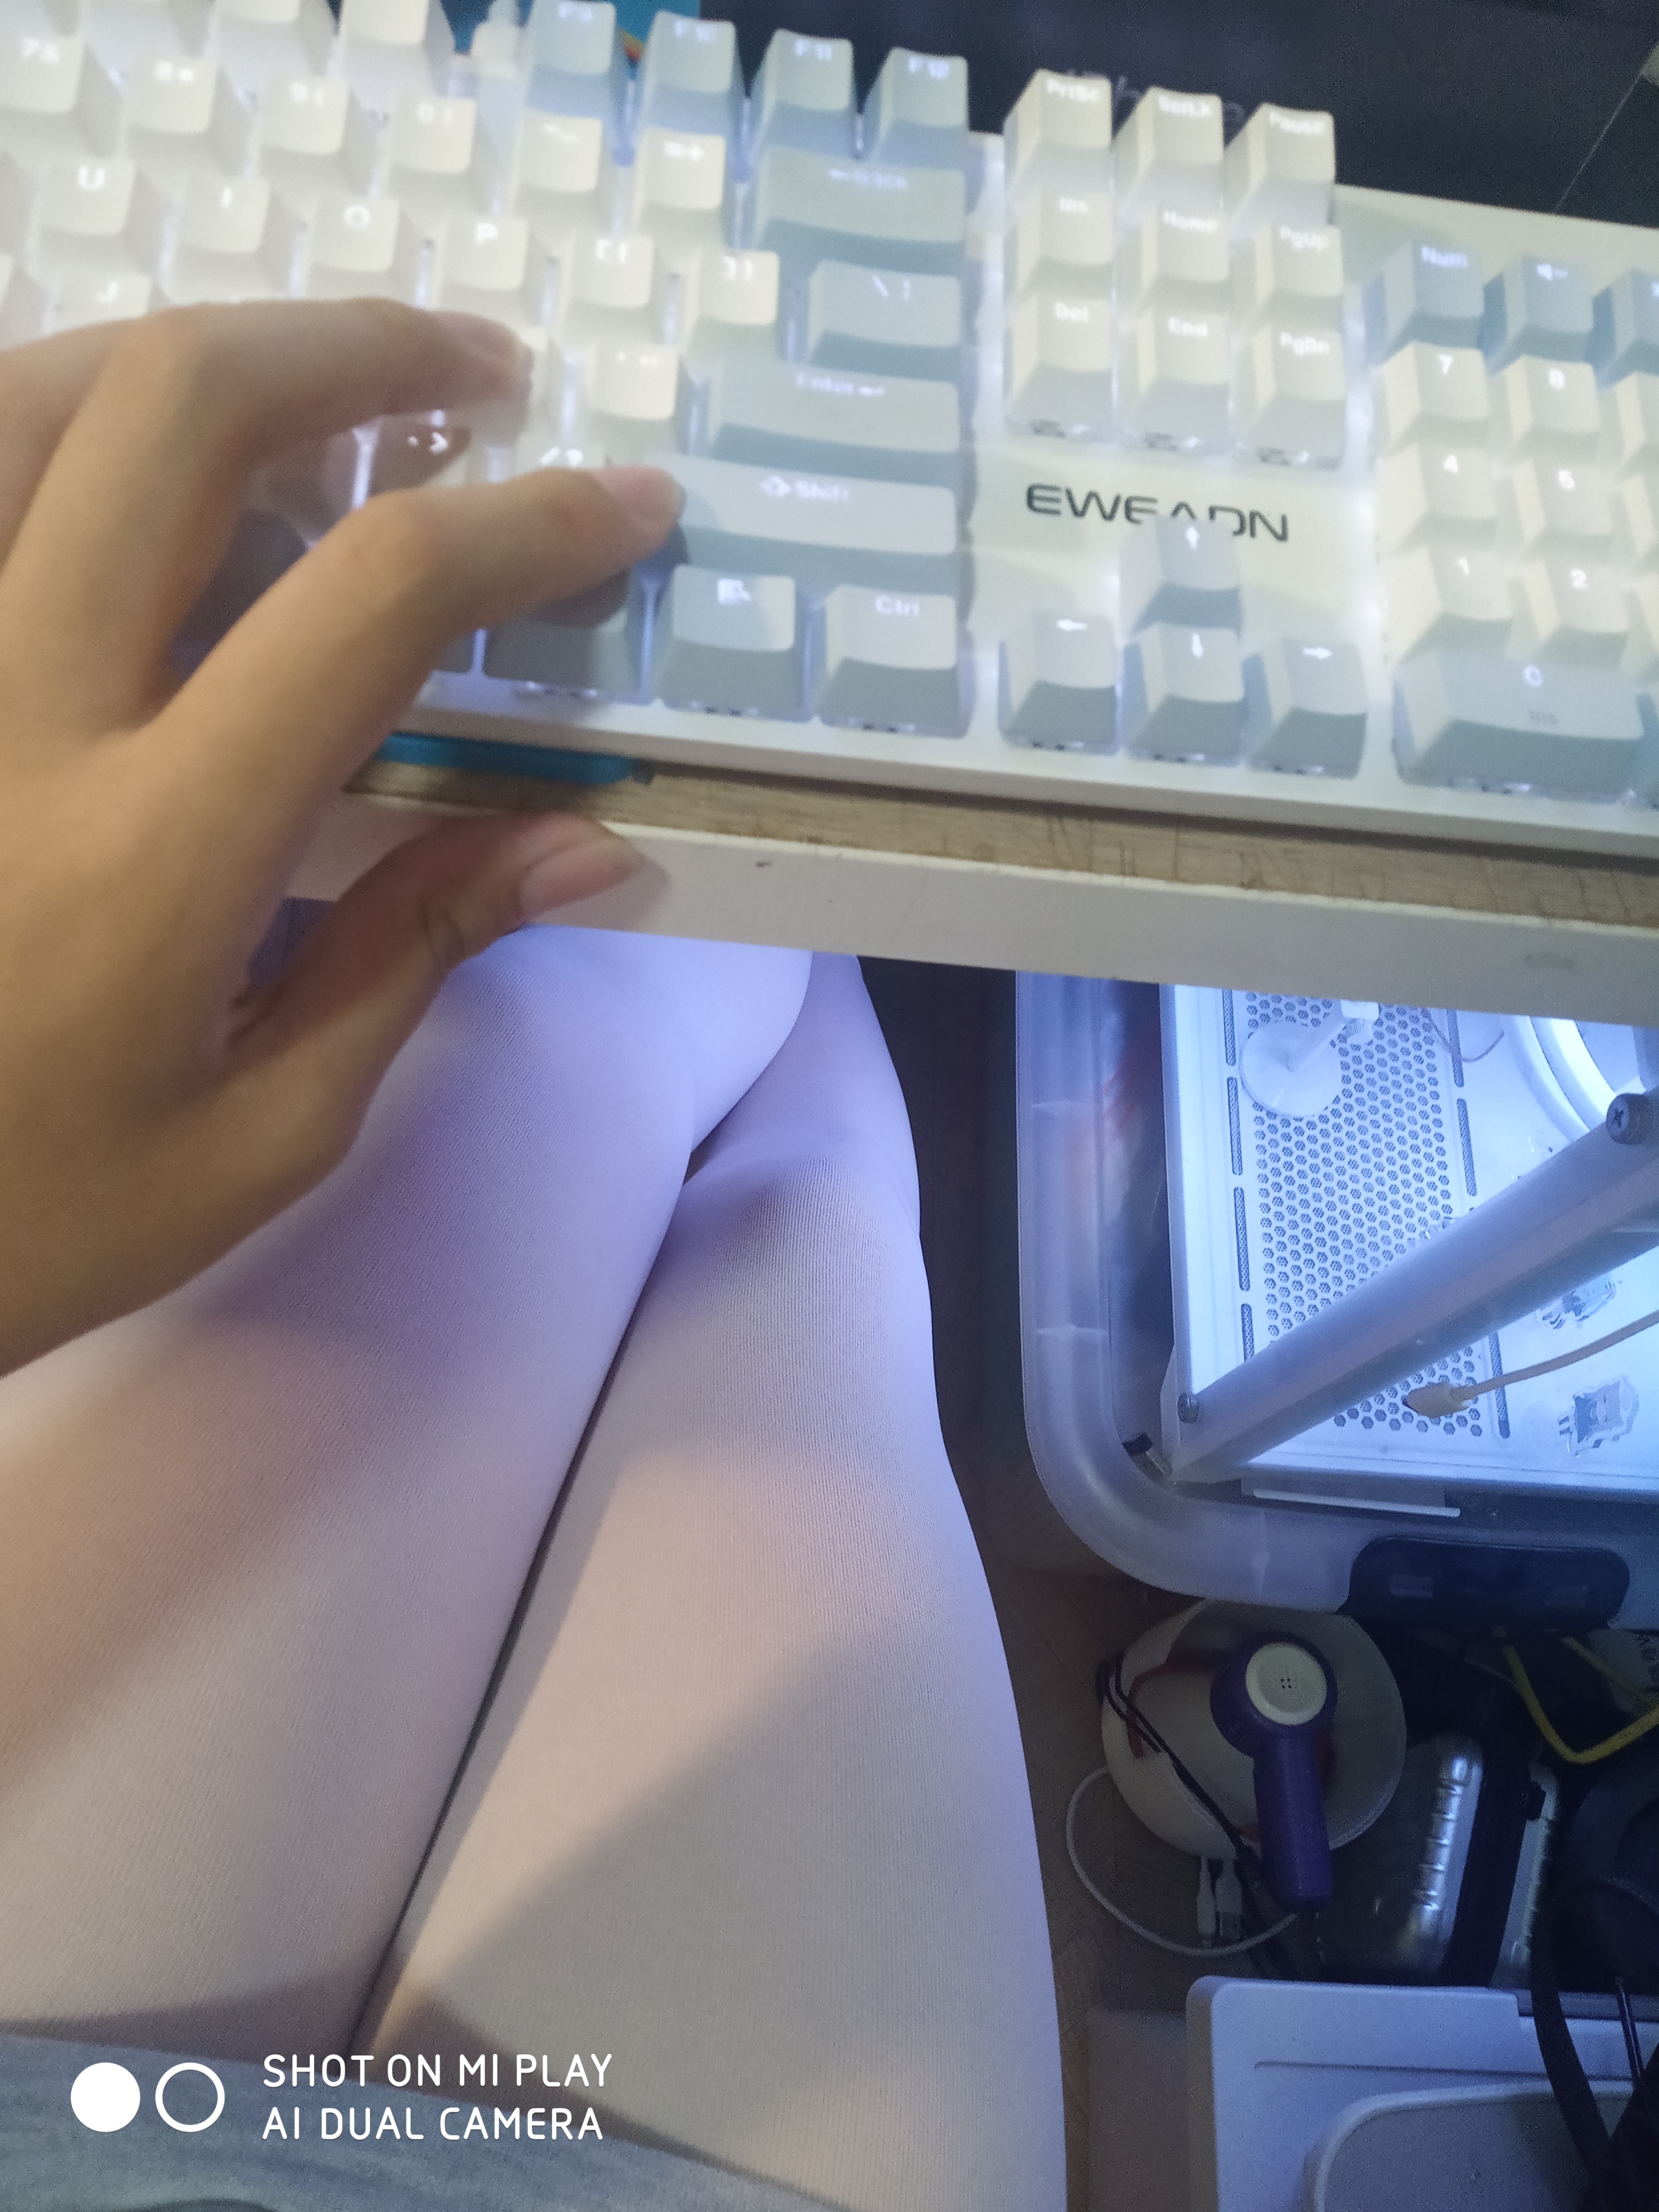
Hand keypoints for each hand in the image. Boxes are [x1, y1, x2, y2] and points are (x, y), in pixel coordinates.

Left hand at [0, 300, 681, 1377]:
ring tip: (300, 397)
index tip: (624, 505)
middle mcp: (9, 704)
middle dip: (358, 347)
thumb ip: (412, 952)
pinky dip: (47, 424)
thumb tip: (587, 840)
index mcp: (151, 846)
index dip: (525, 524)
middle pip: (182, 406)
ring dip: (193, 356)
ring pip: (26, 391)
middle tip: (470, 375)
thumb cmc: (27, 1219)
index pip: (371, 602)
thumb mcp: (256, 1131)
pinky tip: (123, 480)